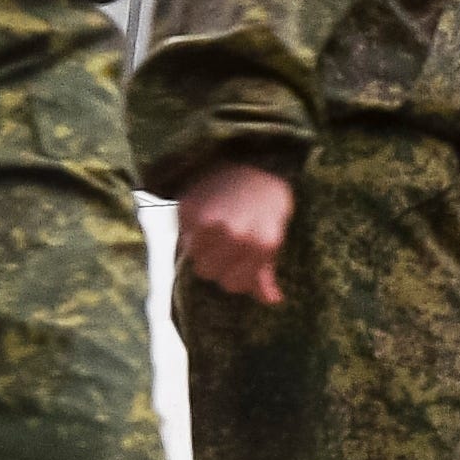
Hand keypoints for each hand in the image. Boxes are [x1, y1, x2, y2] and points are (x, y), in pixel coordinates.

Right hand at [177, 161, 293, 303]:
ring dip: (202, 248)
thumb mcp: (276, 233)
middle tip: (223, 244)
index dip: (233, 276)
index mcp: (263, 244)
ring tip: (214, 230)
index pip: (234, 284)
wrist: (248, 158)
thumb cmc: (266, 201)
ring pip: (194, 257)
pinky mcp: (190, 209)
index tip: (235, 263)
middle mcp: (237, 236)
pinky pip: (183, 236)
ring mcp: (211, 222)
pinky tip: (205, 215)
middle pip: (210, 273)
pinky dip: (190, 231)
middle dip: (215, 263)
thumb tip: (271, 300)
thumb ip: (268, 270)